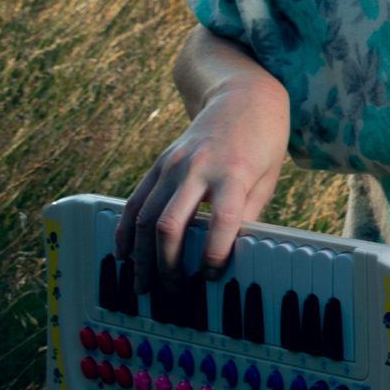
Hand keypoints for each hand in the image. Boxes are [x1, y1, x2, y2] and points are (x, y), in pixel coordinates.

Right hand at [114, 85, 288, 291]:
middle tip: (172, 292)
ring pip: (146, 217)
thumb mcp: (267, 178)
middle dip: (166, 264)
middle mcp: (198, 168)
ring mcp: (173, 165)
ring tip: (143, 284)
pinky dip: (126, 230)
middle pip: (171, 224)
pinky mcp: (159, 164)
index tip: (212, 276)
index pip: (223, 220)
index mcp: (234, 173)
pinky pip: (135, 201)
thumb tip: (231, 255)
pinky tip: (123, 254)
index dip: (215, 254)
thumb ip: (248, 215)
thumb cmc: (262, 144)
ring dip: (142, 256)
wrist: (243, 98)